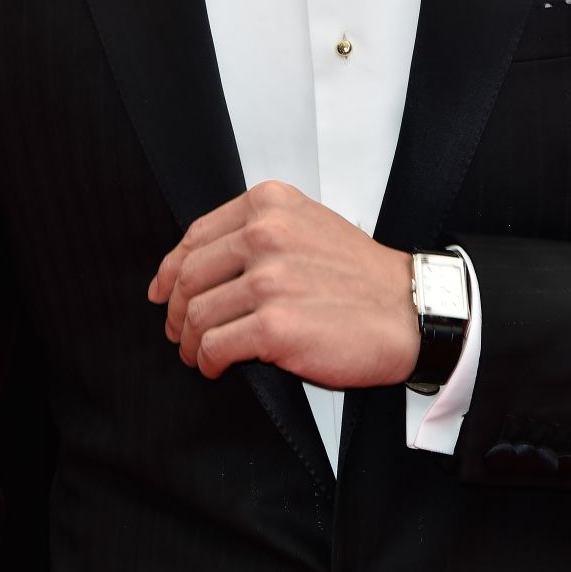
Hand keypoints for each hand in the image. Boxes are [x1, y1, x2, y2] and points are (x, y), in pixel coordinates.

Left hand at [149, 179, 418, 387]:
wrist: (408, 310)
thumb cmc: (361, 275)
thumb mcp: (308, 225)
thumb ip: (259, 232)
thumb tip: (199, 263)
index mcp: (270, 204)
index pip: (196, 236)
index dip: (170, 268)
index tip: (163, 290)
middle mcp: (265, 234)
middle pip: (189, 275)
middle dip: (176, 310)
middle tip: (179, 331)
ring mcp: (269, 279)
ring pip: (198, 314)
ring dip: (191, 342)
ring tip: (199, 355)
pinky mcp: (275, 326)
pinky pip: (215, 346)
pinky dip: (208, 361)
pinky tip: (217, 367)